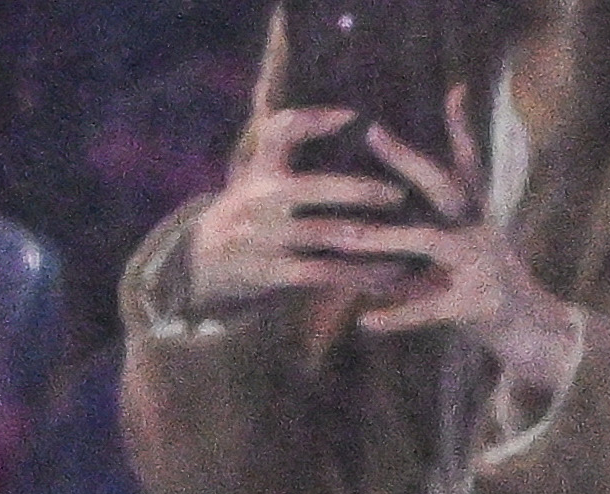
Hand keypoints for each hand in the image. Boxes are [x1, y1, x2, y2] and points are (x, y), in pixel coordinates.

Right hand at [179, 99, 421, 320]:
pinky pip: (323, 274)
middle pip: (314, 189)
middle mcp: (260, 200)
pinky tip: (386, 276)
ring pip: (325, 235)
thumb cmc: (250, 210)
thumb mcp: (258, 171)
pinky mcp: (270, 274)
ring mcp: (264, 238)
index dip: (314, 121)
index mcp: (262, 169)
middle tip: (398, 193)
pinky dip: (357, 276)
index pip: (281, 131)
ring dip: (369, 240)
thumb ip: (287, 141)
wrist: (203, 264)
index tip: (352, 116)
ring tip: (407, 240)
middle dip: (360, 191)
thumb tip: (332, 101)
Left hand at [303, 98, 595, 402]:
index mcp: (479, 219)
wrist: (532, 338)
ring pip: (430, 242)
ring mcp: (483, 267)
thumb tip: (358, 237)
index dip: (462, 129)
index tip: (453, 91)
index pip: (468, 165)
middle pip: (446, 187)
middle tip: (373, 133)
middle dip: (408, 159)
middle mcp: (483, 233)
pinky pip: (429, 311)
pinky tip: (365, 321)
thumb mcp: (453, 266)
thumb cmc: (483, 297)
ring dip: (387, 238)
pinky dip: (396, 317)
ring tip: (348, 236)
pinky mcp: (476, 307)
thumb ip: (412, 250)